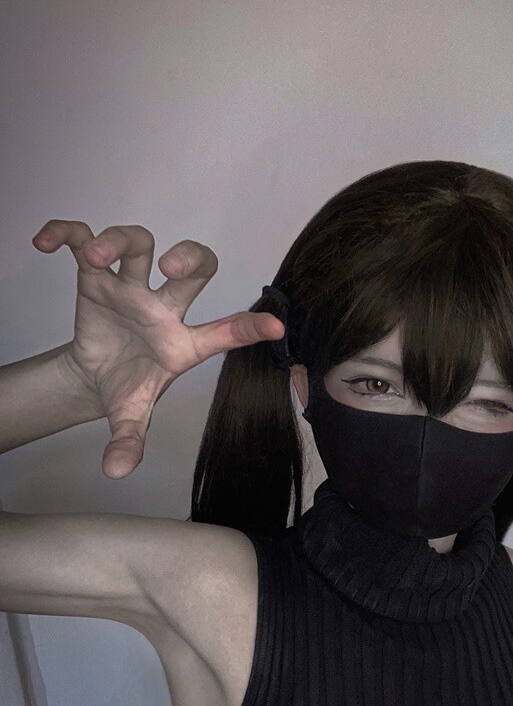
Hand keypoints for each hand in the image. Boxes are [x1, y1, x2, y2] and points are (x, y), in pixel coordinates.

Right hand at [32, 221, 285, 479]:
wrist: (96, 374)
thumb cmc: (127, 387)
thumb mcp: (130, 415)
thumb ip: (129, 440)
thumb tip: (116, 470)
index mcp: (183, 342)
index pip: (225, 332)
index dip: (250, 327)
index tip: (276, 326)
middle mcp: (164, 306)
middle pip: (195, 266)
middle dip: (190, 257)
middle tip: (169, 266)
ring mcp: (132, 287)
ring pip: (138, 244)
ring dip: (116, 242)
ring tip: (95, 257)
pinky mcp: (98, 276)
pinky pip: (84, 241)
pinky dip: (65, 234)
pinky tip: (44, 244)